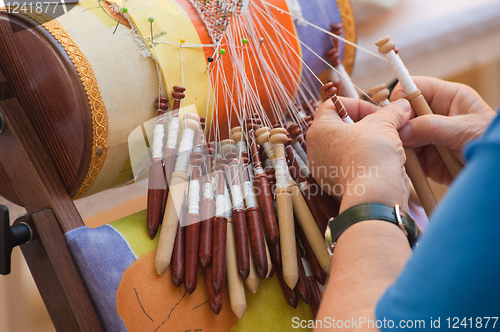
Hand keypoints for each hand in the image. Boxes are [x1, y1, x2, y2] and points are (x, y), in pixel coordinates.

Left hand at [307, 97, 411, 211]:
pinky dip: (364, 162)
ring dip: (367, 144)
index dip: (357, 105)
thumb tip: (402, 105)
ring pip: (346, 148)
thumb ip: (391, 112)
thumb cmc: (370, 155)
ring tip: (386, 146)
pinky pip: (349, 166)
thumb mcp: (384, 124)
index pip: (333, 106)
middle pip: (340, 127)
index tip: (377, 113)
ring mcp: (323, 169)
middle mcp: (316, 149)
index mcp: (319, 130)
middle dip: (365, 125)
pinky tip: (381, 163)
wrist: (372, 195)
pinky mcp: (335, 185)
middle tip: (383, 128)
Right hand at [392, 76, 495, 183]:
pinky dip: (401, 161)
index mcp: (447, 98)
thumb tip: (402, 130)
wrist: (496, 173)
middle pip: (403, 114)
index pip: (414, 88)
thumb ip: (432, 127)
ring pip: (400, 136)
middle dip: (396, 125)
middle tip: (394, 138)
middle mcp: (434, 116)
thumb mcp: (464, 130)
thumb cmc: (490, 143)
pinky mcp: (425, 158)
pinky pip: (405, 157)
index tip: (395, 114)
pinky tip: (401, 164)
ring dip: (397, 145)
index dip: (401, 98)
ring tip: (397, 153)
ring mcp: (427, 137)